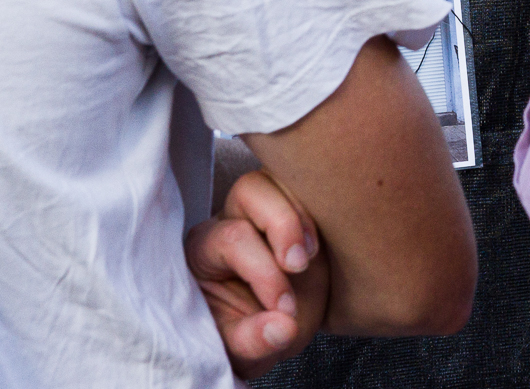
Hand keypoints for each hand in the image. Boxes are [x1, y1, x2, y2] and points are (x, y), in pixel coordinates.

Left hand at [185, 169, 327, 378]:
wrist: (273, 328)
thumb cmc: (245, 335)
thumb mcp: (241, 350)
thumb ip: (253, 340)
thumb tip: (282, 328)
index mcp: (205, 251)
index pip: (233, 240)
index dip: (264, 273)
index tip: (286, 309)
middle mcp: (231, 218)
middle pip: (250, 190)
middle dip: (282, 224)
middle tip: (301, 265)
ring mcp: (265, 208)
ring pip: (280, 179)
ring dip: (303, 213)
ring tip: (314, 254)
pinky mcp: (296, 207)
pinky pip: (306, 186)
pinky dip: (320, 207)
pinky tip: (323, 243)